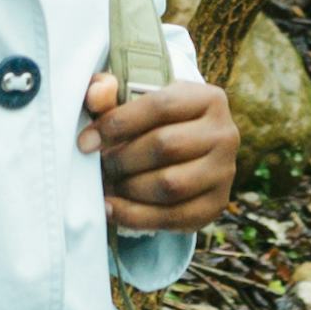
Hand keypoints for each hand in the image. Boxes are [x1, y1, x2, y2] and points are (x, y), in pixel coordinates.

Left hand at [82, 73, 244, 238]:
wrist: (186, 153)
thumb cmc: (153, 123)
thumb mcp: (134, 100)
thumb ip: (109, 93)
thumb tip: (96, 92)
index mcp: (208, 98)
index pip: (159, 106)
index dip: (117, 123)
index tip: (86, 141)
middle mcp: (225, 134)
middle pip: (165, 146)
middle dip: (122, 159)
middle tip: (100, 166)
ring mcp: (225, 172)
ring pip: (170, 185)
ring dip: (128, 188)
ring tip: (108, 184)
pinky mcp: (216, 205)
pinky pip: (173, 217)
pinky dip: (135, 216)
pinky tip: (111, 208)